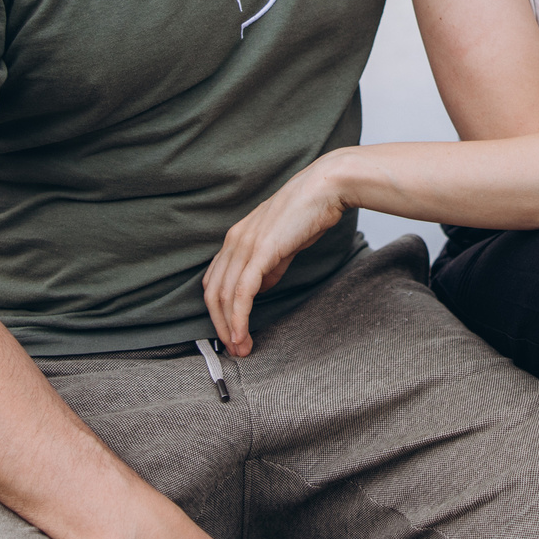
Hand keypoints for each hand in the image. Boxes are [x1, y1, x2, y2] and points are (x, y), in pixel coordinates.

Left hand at [203, 158, 350, 355]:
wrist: (325, 189)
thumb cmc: (308, 213)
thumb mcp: (282, 245)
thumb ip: (268, 267)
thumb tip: (260, 288)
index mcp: (236, 239)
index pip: (215, 281)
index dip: (219, 311)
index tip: (231, 333)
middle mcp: (233, 242)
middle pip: (213, 293)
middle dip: (220, 325)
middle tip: (234, 349)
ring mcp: (244, 245)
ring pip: (225, 296)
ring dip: (230, 327)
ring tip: (241, 349)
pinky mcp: (260, 251)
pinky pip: (242, 291)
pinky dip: (239, 317)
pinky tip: (242, 334)